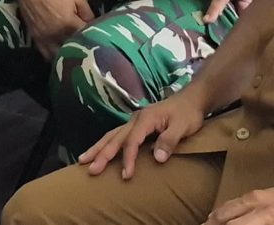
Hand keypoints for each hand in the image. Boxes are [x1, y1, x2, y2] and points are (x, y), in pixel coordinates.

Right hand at [13, 0, 95, 55]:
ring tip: (73, 51)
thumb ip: (88, 12)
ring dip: (67, 54)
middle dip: (81, 47)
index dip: (93, 36)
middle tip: (87, 44)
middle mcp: (56, 34)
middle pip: (72, 49)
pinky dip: (54, 56)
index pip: (86, 37)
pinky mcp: (35, 38)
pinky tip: (59, 52)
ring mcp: (44, 38)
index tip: (97, 35)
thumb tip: (94, 25)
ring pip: (59, 56)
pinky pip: (46, 55)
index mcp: (68, 23)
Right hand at [82, 90, 208, 179]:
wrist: (191, 99)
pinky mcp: (135, 125)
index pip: (132, 141)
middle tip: (91, 170)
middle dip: (102, 154)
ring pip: (111, 135)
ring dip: (97, 148)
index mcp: (146, 119)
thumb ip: (169, 140)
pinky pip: (116, 135)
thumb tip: (156, 158)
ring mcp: (134, 121)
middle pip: (115, 138)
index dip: (128, 158)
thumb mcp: (183, 126)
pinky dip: (104, 144)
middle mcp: (136, 119)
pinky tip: (97, 151)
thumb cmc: (188, 114)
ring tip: (82, 160)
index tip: (126, 175)